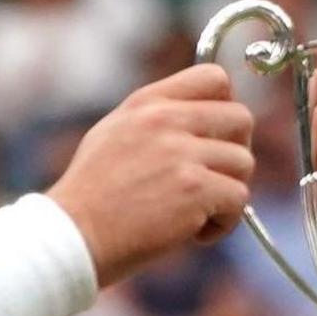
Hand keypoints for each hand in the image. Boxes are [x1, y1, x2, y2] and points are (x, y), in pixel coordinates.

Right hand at [49, 66, 256, 282]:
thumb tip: (198, 122)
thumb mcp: (113, 135)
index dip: (225, 108)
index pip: (213, 78)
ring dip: (228, 192)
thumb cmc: (90, 198)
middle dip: (237, 151)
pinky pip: (239, 199)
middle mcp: (166, 120)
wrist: (73, 237)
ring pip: (244, 163)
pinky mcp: (195, 190)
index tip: (216, 139)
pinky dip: (223, 223)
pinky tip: (194, 234)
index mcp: (147, 103)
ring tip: (196, 214)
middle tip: (215, 180)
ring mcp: (182, 154)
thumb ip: (154, 121)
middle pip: (241, 118)